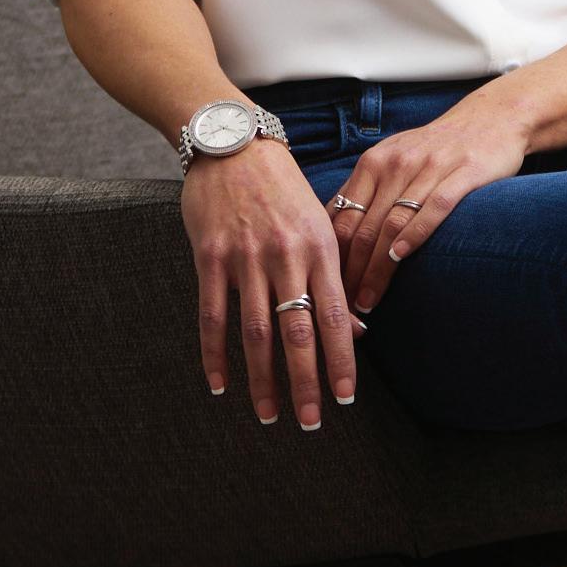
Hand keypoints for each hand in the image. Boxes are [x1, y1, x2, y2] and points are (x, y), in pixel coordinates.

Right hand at [182, 139, 365, 429]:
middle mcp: (285, 256)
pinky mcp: (210, 257)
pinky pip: (212, 316)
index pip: (336, 317)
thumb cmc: (283, 187)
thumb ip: (333, 275)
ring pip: (255, 333)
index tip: (346, 397)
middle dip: (305, 383)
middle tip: (311, 422)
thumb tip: (356, 330)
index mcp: (320, 247)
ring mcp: (245, 257)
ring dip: (262, 380)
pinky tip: (220, 384)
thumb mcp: (319, 222)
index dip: (341, 361)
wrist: (234, 144)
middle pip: (297, 333)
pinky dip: (215, 355)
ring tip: (268, 415)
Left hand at [327, 92, 529, 316]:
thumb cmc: (437, 147)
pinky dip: (415, 234)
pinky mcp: (464, 173)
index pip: (342, 218)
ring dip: (377, 268)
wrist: (491, 118)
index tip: (327, 290)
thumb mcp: (394, 158)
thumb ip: (366, 190)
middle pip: (364, 227)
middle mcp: (397, 163)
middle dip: (350, 272)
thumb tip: (332, 233)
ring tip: (368, 300)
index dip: (332, 258)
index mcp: (374, 163)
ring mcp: (431, 168)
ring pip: (393, 224)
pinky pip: (435, 208)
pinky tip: (400, 258)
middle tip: (343, 308)